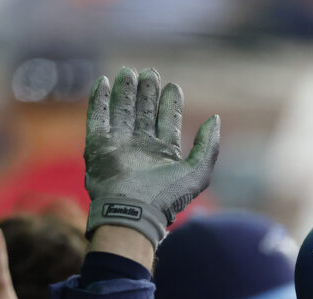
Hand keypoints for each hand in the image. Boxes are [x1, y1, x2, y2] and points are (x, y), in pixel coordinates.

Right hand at [84, 67, 219, 245]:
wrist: (133, 212)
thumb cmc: (166, 196)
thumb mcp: (198, 172)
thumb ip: (209, 145)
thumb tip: (215, 118)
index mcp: (165, 153)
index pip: (168, 121)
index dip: (171, 103)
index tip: (173, 86)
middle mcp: (142, 147)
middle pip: (144, 112)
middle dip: (147, 92)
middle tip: (150, 72)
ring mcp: (119, 146)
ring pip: (122, 111)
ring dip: (125, 92)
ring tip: (129, 72)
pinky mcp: (98, 146)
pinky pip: (97, 118)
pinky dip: (100, 100)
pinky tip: (103, 83)